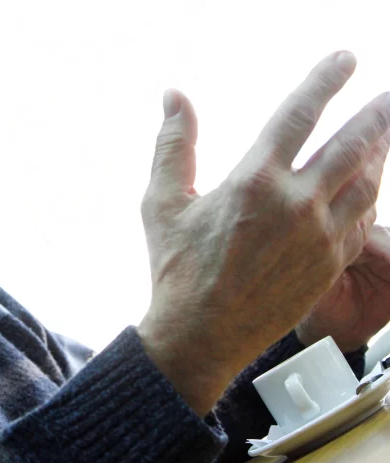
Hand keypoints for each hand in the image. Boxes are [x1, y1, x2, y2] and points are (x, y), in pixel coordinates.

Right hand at [137, 51, 389, 415]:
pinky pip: (363, 221)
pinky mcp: (329, 266)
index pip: (300, 114)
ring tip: (385, 134)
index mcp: (254, 181)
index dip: (326, 80)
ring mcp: (319, 237)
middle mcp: (296, 203)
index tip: (345, 60)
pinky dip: (369, 196)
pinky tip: (369, 187)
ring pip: (367, 181)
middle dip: (377, 112)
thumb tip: (173, 97)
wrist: (200, 335)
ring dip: (380, 151)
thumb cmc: (176, 270)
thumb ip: (173, 145)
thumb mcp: (162, 203)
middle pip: (353, 143)